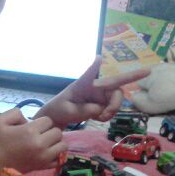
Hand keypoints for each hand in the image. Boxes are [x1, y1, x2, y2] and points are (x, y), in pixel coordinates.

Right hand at [0, 108, 66, 171]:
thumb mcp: (0, 121)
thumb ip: (14, 113)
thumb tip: (27, 119)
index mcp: (29, 131)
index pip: (48, 121)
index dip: (41, 122)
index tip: (34, 127)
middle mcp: (40, 143)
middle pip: (58, 132)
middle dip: (50, 131)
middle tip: (41, 135)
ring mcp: (44, 156)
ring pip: (63, 145)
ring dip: (56, 143)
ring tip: (46, 144)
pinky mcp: (45, 166)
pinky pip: (61, 159)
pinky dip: (56, 155)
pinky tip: (48, 153)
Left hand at [36, 56, 150, 128]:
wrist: (59, 116)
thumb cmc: (60, 109)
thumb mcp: (70, 111)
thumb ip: (87, 109)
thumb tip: (102, 108)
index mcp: (82, 85)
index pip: (89, 74)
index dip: (95, 66)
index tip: (98, 57)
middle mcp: (94, 87)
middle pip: (116, 89)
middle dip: (116, 103)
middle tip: (107, 114)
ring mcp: (100, 95)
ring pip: (116, 99)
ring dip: (111, 111)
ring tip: (98, 117)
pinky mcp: (103, 102)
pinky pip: (112, 108)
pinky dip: (107, 115)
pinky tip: (97, 117)